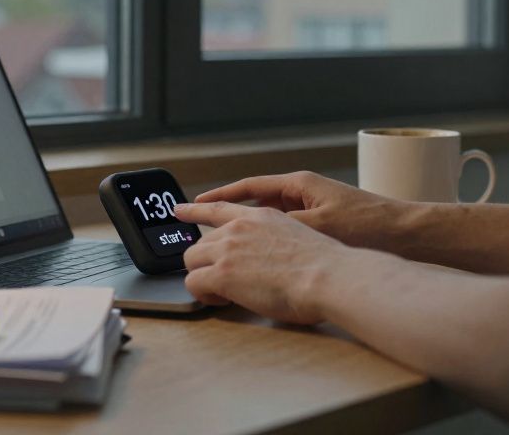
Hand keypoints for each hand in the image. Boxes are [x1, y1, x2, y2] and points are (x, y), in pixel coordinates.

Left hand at [172, 201, 351, 324]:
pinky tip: (223, 300)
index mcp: (261, 217)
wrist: (327, 276)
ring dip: (204, 277)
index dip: (197, 209)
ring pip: (192, 260)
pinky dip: (204, 294)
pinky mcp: (221, 273)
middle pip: (201, 241)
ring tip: (225, 293)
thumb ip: (275, 242)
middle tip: (224, 281)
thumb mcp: (298, 238)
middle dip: (207, 262)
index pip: (220, 208)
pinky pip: (193, 283)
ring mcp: (228, 249)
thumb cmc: (325, 267)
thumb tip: (269, 258)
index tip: (181, 210)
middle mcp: (240, 228)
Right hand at [195, 171, 406, 250]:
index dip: (217, 197)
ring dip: (248, 229)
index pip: (247, 188)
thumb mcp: (315, 227)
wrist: (409, 235)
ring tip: (224, 245)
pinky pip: (286, 231)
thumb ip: (278, 230)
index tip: (192, 205)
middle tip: (198, 222)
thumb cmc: (367, 226)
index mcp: (298, 185)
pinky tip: (261, 259)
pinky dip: (269, 241)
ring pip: (270, 218)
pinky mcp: (326, 226)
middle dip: (227, 212)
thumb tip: (244, 239)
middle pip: (255, 201)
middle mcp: (304, 193)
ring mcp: (315, 209)